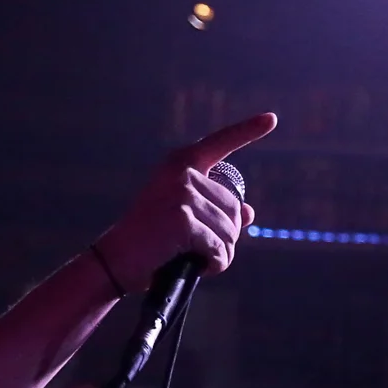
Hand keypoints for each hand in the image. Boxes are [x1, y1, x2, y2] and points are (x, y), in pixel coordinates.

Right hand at [92, 113, 273, 293]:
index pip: (219, 143)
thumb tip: (249, 212)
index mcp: (180, 164)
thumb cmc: (150, 241)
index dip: (247, 130)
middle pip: (234, 207)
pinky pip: (219, 247)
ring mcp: (183, 194)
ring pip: (230, 231)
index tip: (271, 119)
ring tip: (197, 260)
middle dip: (226, 236)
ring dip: (221, 253)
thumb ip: (216, 210)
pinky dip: (216, 263)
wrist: (115, 261)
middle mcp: (182, 172)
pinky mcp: (183, 220)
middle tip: (201, 250)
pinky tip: (201, 268)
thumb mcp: (183, 218)